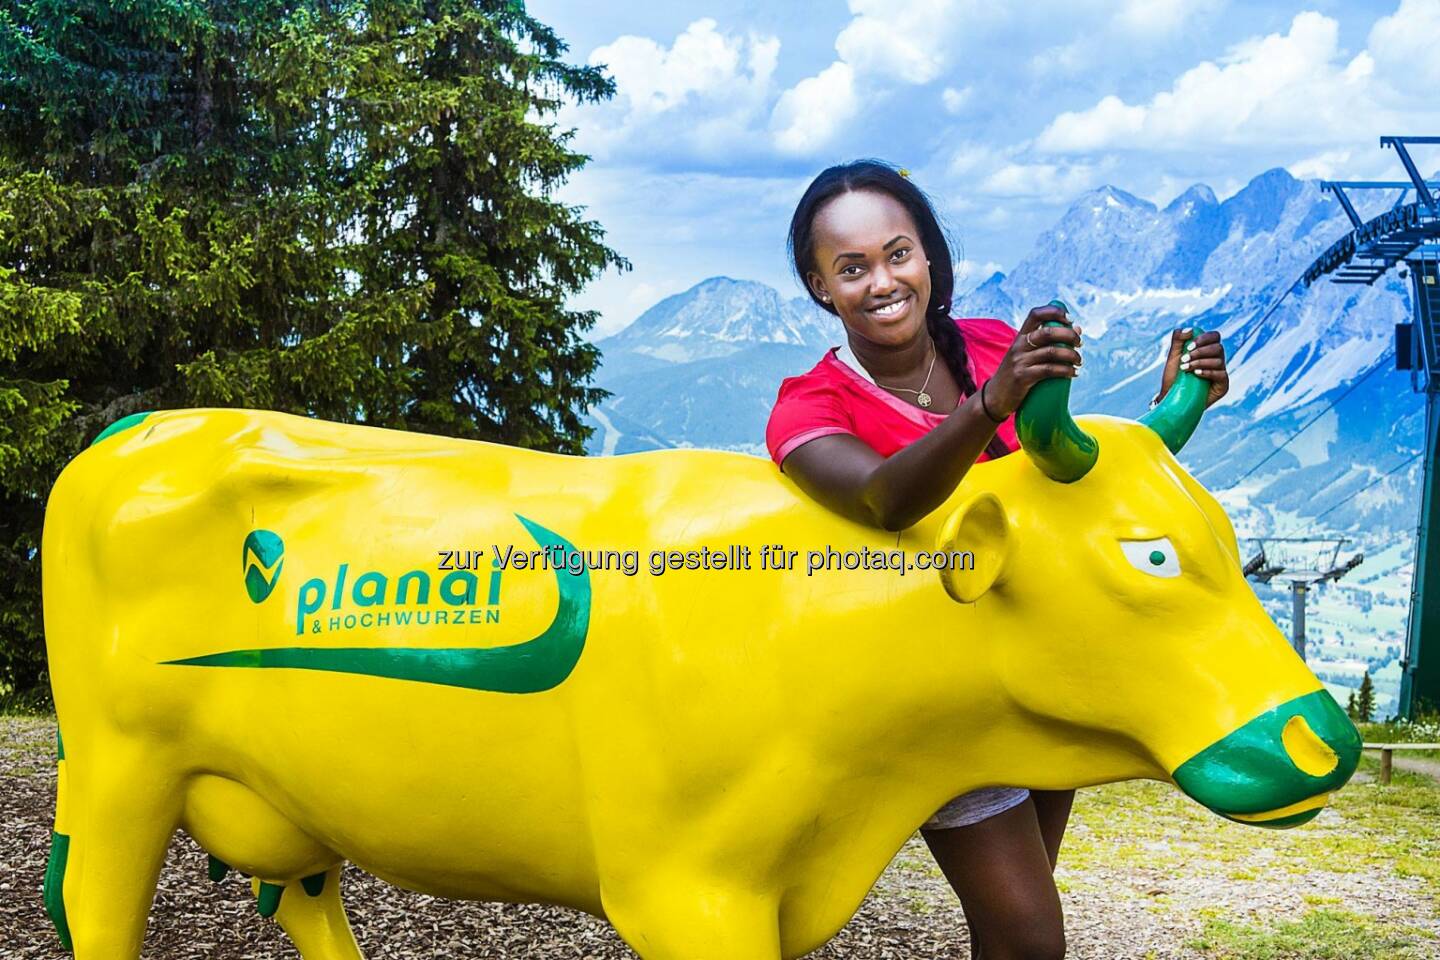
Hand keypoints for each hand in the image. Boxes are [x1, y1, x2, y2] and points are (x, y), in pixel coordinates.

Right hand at [983, 303, 1082, 417]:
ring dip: (1071, 355)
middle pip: (1048, 332)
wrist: (995, 398)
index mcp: (1020, 337)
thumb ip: (1047, 343)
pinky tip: (1073, 373)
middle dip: (1069, 335)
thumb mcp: (1025, 355)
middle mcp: (1019, 346)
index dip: (1054, 312)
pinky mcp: (1023, 377)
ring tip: (1079, 361)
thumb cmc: (1016, 374)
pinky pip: (1049, 370)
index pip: (1035, 314)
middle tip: (1079, 343)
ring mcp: (1020, 361)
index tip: (1070, 319)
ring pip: (1052, 352)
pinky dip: (1065, 370)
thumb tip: (1077, 329)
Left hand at [1159, 328, 1227, 407]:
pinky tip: (1196, 374)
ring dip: (1200, 362)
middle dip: (1200, 352)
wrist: (1171, 397)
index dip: (1204, 339)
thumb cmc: (1173, 377)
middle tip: (1184, 359)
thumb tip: (1190, 329)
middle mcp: (1216, 359)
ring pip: (1218, 360)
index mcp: (1207, 350)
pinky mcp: (1222, 385)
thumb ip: (1179, 339)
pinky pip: (1221, 374)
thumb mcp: (1173, 356)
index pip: (1214, 337)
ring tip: (1185, 369)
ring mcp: (1220, 372)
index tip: (1189, 346)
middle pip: (1218, 347)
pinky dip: (1208, 372)